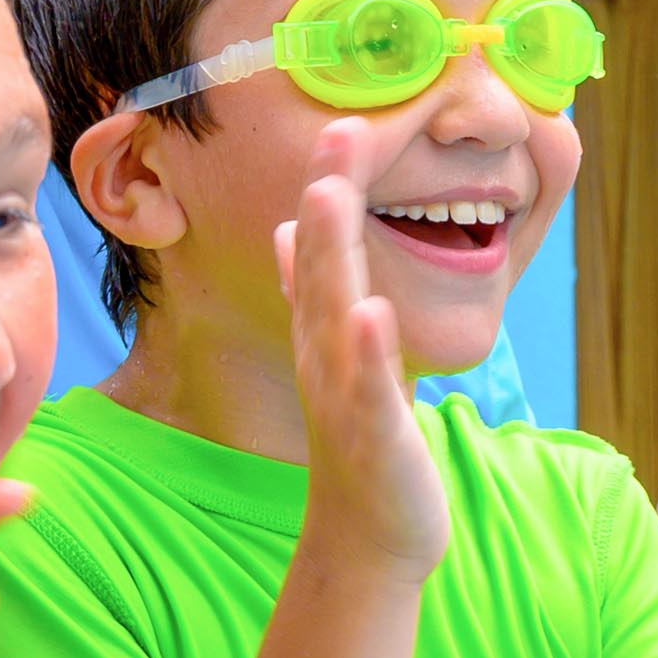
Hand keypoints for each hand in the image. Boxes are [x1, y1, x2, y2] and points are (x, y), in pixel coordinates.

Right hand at [277, 118, 449, 584]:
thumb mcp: (338, 352)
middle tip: (335, 127)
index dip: (329, 185)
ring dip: (327, 255)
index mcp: (324, 331)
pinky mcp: (373, 440)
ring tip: (326, 195)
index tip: (344, 120)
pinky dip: (367, 351)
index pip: (321, 247)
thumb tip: (285, 226)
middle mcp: (324, 354)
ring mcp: (343, 395)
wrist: (369, 537)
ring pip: (331, 316)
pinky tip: (372, 312)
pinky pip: (367, 390)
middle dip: (325, 198)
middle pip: (320, 266)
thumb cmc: (364, 441)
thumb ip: (310, 290)